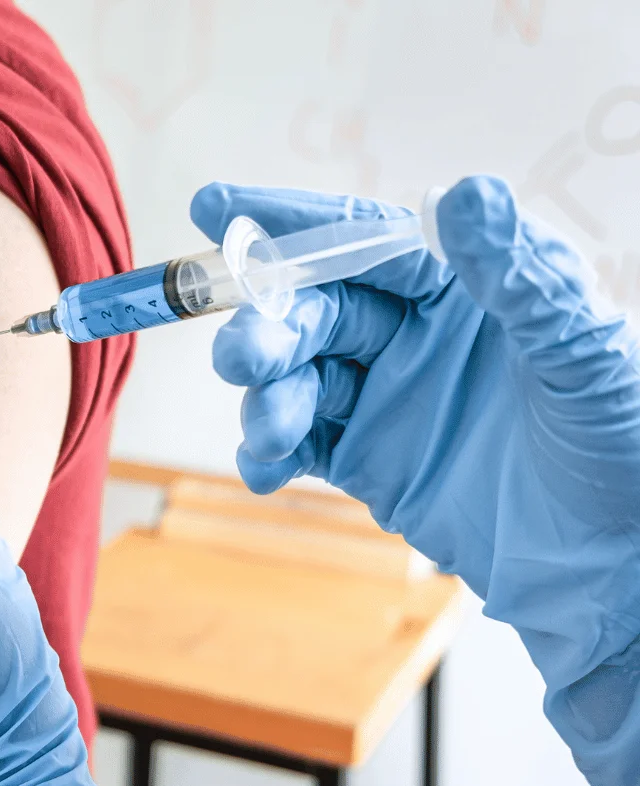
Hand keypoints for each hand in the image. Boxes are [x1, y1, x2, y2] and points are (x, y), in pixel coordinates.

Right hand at [193, 176, 639, 785]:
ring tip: (270, 433)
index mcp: (464, 284)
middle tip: (240, 356)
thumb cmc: (621, 444)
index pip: (364, 237)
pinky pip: (300, 440)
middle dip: (269, 327)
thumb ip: (518, 278)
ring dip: (268, 396)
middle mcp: (414, 330)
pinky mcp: (365, 455)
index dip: (289, 222)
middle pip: (316, 308)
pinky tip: (263, 470)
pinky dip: (270, 451)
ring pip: (298, 374)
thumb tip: (464, 192)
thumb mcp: (582, 353)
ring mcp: (384, 393)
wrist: (609, 564)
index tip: (216, 208)